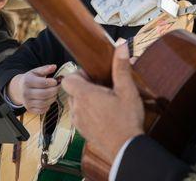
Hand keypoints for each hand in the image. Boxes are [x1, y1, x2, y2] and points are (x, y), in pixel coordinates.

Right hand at [7, 64, 58, 113]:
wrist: (19, 89)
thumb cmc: (31, 79)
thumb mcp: (36, 72)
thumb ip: (45, 69)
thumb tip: (54, 66)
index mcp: (27, 81)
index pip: (43, 83)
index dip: (52, 82)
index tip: (56, 81)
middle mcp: (25, 92)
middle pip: (44, 94)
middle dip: (54, 91)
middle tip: (57, 87)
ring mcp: (27, 102)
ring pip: (44, 103)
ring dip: (53, 98)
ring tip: (54, 93)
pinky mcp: (29, 109)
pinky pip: (42, 110)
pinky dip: (48, 106)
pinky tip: (49, 100)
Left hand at [62, 45, 143, 162]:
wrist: (126, 149)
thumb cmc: (127, 120)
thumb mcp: (128, 90)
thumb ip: (121, 67)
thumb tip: (121, 45)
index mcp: (85, 95)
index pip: (68, 79)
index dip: (78, 75)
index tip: (93, 76)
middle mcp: (77, 108)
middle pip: (73, 91)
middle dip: (85, 87)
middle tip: (103, 88)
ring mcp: (78, 122)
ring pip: (76, 104)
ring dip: (87, 101)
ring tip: (106, 102)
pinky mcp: (82, 132)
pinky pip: (80, 117)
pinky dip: (89, 113)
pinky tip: (105, 115)